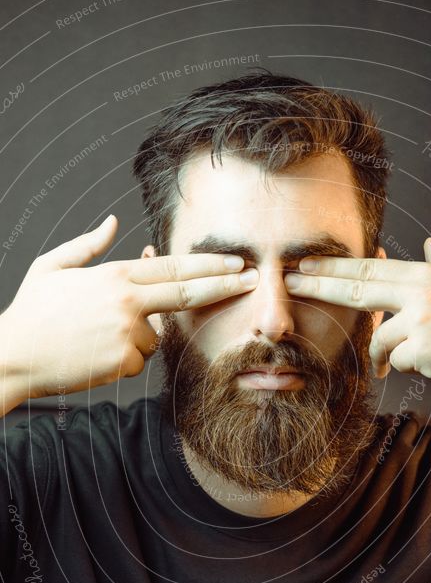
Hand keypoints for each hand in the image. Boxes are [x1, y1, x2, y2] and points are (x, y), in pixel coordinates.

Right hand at [0, 215, 257, 401]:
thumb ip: (88, 244)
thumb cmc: (32, 312)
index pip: (174, 267)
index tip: (236, 261)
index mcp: (114, 275)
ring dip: (137, 338)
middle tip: (254, 280)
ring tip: (93, 337)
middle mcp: (128, 301)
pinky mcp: (125, 362)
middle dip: (225, 284)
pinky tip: (92, 355)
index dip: (209, 264)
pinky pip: (137, 361)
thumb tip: (113, 220)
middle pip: (188, 292)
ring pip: (155, 337)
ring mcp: (129, 332)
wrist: (12, 355)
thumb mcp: (52, 266)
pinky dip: (121, 359)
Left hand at [285, 237, 430, 406]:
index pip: (371, 270)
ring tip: (406, 362)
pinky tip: (429, 366)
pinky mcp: (421, 348)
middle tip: (288, 282)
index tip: (307, 264)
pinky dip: (403, 368)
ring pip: (379, 338)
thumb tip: (426, 242)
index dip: (334, 268)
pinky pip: (393, 361)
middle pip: (357, 288)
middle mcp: (422, 290)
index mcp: (429, 274)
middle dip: (318, 285)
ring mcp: (420, 318)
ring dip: (383, 355)